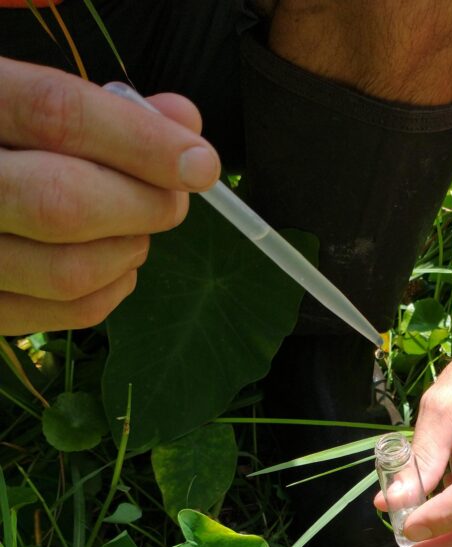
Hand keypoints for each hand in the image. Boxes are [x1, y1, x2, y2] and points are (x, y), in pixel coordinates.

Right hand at [0, 58, 220, 334]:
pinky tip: (117, 264)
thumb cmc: (1, 139)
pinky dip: (112, 291)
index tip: (200, 163)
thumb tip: (185, 122)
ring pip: (69, 272)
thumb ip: (100, 103)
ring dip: (129, 251)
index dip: (142, 142)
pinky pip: (64, 315)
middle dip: (143, 205)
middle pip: (64, 204)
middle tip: (173, 200)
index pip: (57, 116)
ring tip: (137, 228)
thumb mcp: (20, 94)